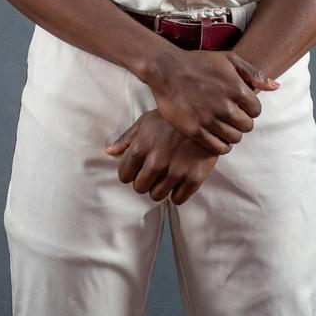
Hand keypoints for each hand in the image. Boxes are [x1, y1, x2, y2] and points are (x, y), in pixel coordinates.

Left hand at [104, 109, 219, 204]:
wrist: (206, 115)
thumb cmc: (172, 118)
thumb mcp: (146, 121)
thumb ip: (126, 138)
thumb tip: (109, 152)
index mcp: (141, 147)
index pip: (124, 176)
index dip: (130, 172)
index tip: (139, 168)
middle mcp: (156, 162)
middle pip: (139, 188)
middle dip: (144, 181)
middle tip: (154, 172)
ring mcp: (176, 171)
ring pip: (157, 196)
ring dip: (160, 188)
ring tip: (167, 175)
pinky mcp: (194, 178)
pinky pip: (177, 199)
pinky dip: (177, 193)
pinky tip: (180, 180)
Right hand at [145, 46, 279, 154]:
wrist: (166, 69)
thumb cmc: (198, 62)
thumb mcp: (228, 59)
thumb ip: (253, 72)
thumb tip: (275, 87)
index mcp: (237, 89)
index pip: (256, 111)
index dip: (249, 109)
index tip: (239, 106)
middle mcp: (226, 106)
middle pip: (247, 127)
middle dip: (242, 122)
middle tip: (231, 117)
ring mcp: (210, 119)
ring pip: (234, 138)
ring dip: (231, 134)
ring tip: (222, 126)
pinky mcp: (195, 130)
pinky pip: (218, 148)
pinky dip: (221, 145)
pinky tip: (215, 136)